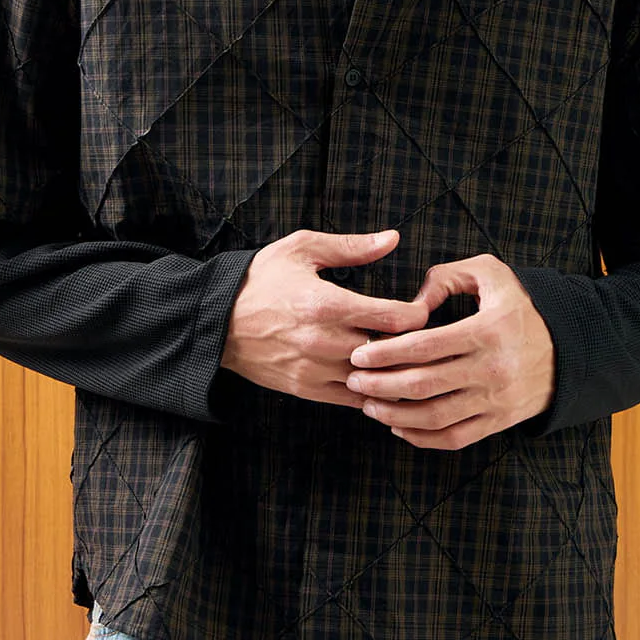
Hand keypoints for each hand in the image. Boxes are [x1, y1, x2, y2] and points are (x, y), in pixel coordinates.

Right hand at [220, 228, 429, 408]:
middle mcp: (324, 342)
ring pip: (376, 381)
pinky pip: (354, 401)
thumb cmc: (260, 279)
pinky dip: (373, 392)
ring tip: (405, 358)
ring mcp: (315, 370)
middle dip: (411, 344)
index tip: (422, 309)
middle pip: (391, 353)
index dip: (419, 315)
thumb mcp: (302, 249)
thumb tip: (392, 239)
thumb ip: (351, 246)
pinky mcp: (307, 390)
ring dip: (393, 371)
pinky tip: (381, 378)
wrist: (216, 321)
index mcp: (327, 304)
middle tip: (423, 335)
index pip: (395, 318)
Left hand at [345, 254, 555, 448]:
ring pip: (435, 417)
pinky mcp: (500, 421)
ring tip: (368, 404)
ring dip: (394, 414)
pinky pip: (455, 438)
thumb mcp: (491, 274)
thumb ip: (447, 277)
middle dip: (380, 385)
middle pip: (423, 385)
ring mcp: (496, 400)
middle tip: (353, 380)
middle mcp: (492, 369)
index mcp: (487, 330)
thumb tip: (413, 303)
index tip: (358, 354)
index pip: (424, 346)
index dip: (385, 353)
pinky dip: (422, 438)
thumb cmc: (522, 305)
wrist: (571, 347)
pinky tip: (398, 426)